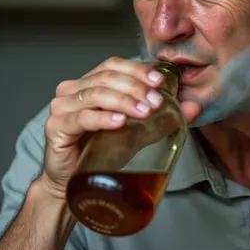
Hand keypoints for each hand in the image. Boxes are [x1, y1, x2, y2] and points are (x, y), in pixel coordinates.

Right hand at [41, 57, 200, 197]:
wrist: (73, 184)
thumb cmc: (100, 154)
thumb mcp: (136, 132)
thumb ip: (161, 118)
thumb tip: (193, 107)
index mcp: (88, 84)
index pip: (113, 65)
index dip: (137, 69)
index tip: (160, 81)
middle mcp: (72, 90)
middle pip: (107, 77)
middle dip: (136, 87)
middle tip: (157, 102)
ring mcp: (61, 107)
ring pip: (96, 93)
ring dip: (124, 101)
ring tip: (145, 112)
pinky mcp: (56, 127)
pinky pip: (82, 118)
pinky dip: (103, 118)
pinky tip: (120, 122)